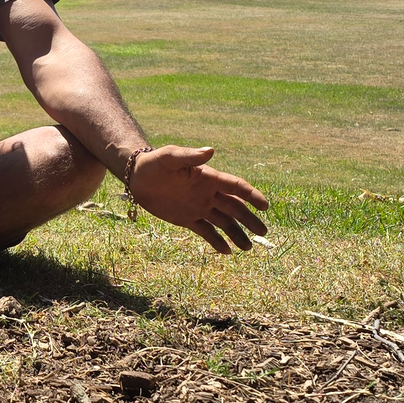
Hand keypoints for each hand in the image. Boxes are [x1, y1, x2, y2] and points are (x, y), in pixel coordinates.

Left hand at [129, 146, 267, 253]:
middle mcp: (208, 194)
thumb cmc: (155, 163)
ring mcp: (199, 207)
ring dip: (237, 234)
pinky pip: (206, 232)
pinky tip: (227, 252)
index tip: (265, 206)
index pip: (236, 187)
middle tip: (263, 233)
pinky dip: (216, 241)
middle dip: (250, 220)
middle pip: (235, 208)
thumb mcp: (170, 158)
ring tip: (247, 248)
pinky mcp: (188, 219)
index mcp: (209, 178)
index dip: (252, 195)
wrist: (138, 177)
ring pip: (224, 222)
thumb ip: (190, 157)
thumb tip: (210, 151)